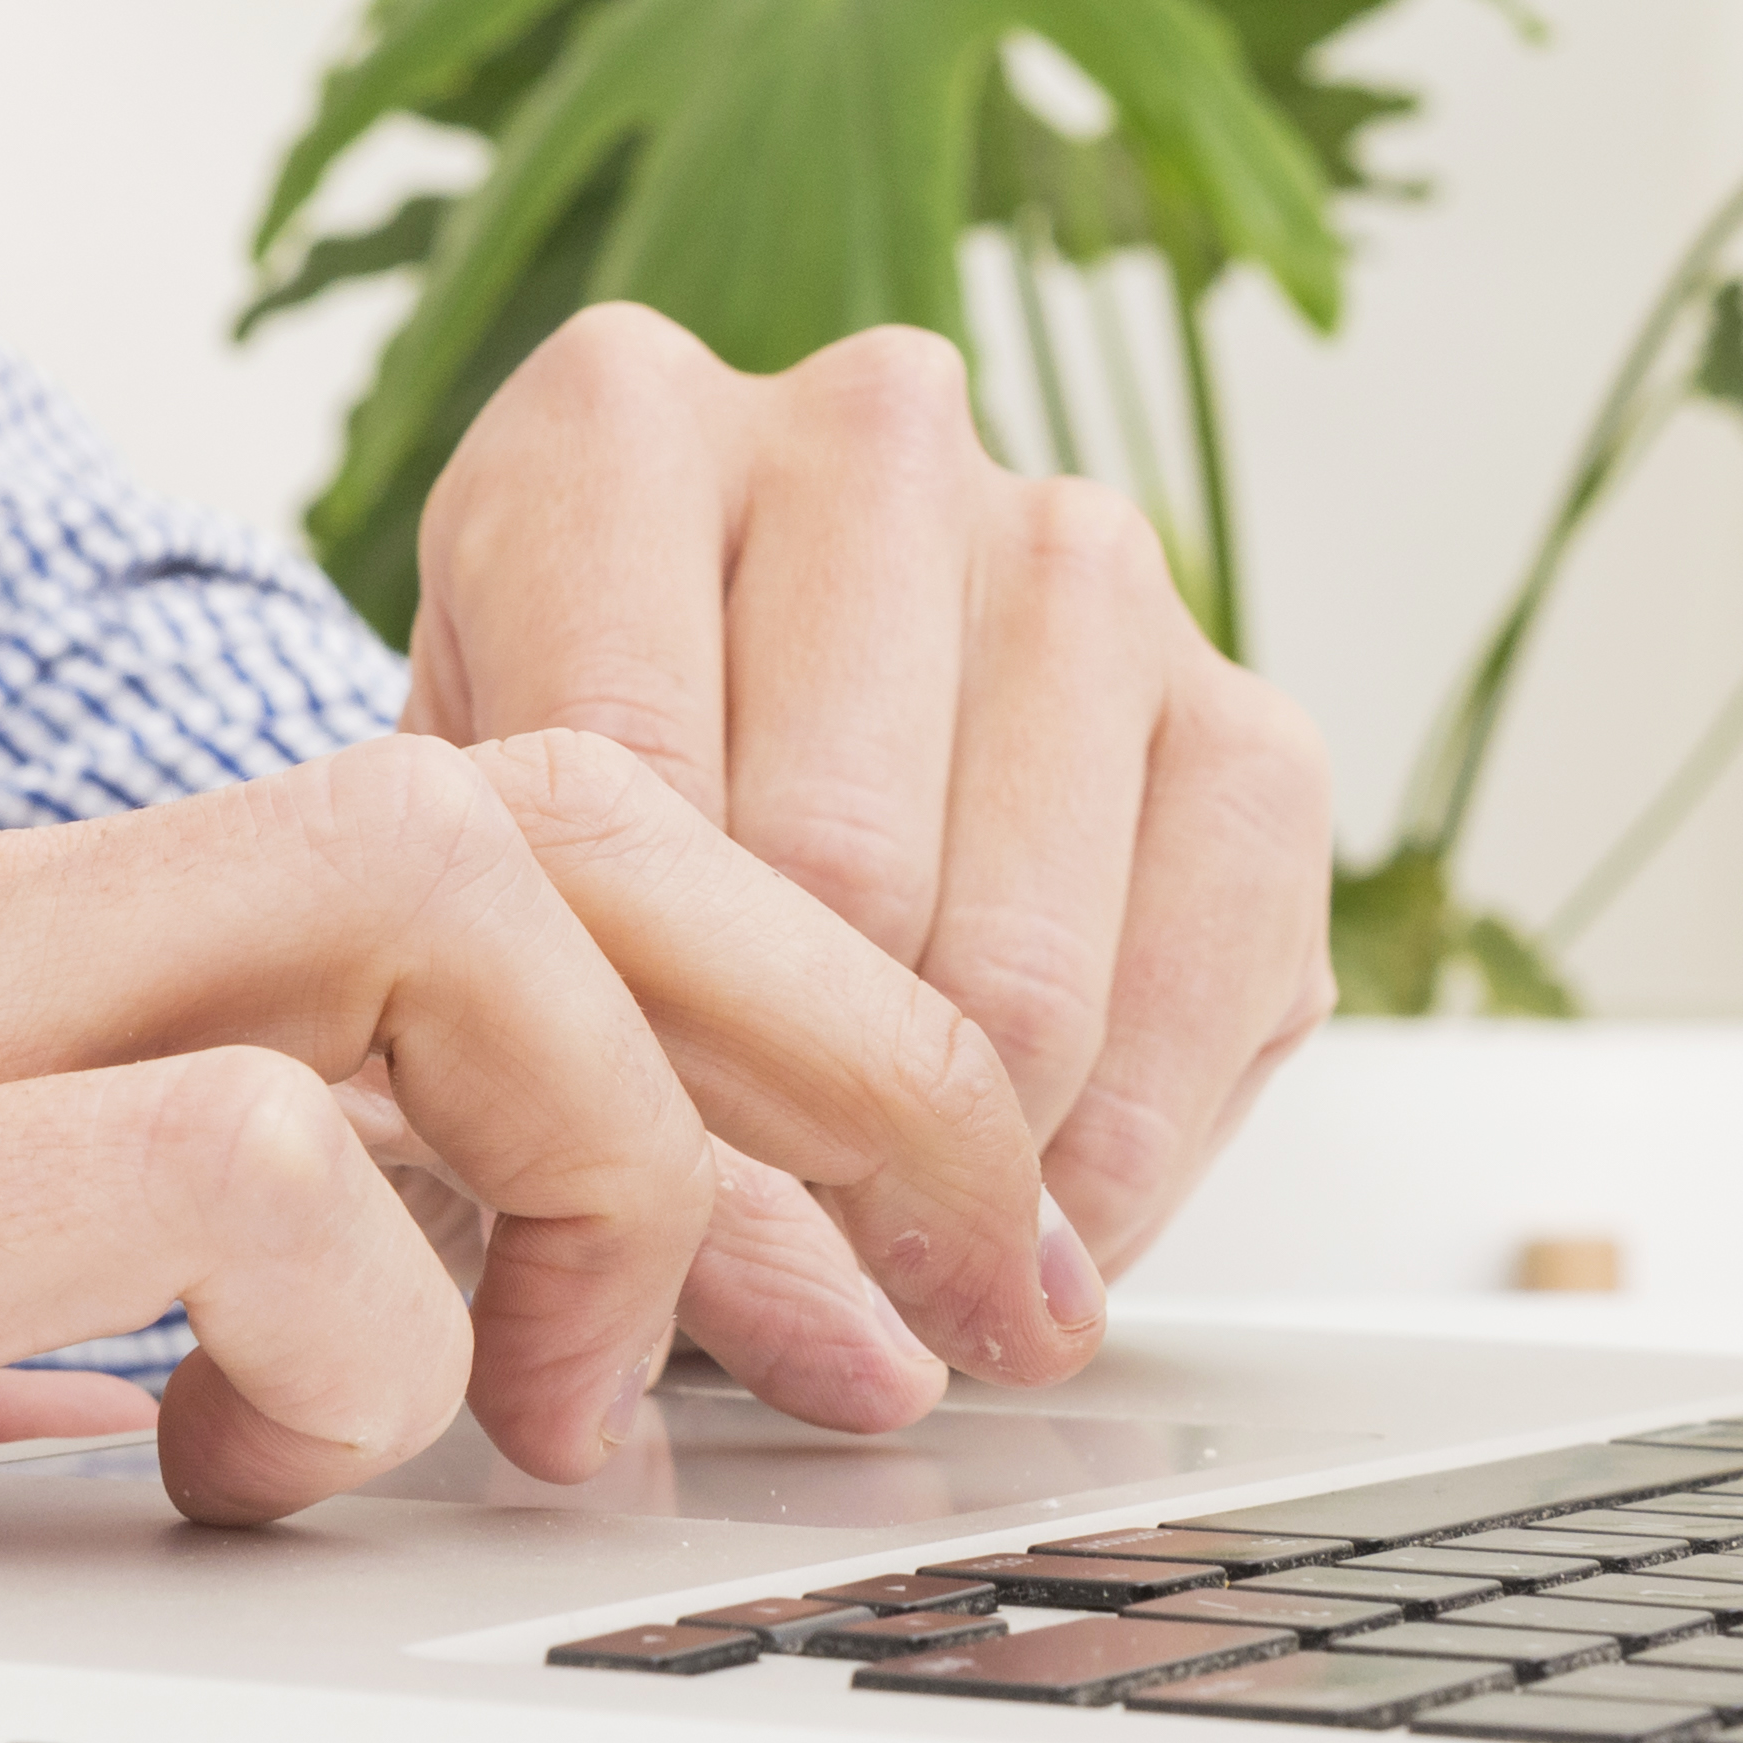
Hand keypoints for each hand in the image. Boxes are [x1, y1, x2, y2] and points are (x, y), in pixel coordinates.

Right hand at [0, 734, 1068, 1742]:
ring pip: (429, 900)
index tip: (875, 1225)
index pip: (438, 818)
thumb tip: (212, 1371)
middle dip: (824, 1013)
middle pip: (526, 793)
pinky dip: (365, 1309)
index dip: (739, 992)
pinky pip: (204, 1169)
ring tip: (646, 1396)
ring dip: (637, 1144)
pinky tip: (311, 1466)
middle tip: (958, 1267)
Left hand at [407, 310, 1335, 1323]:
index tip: (616, 1213)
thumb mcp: (499, 889)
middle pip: (834, 873)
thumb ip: (578, 1045)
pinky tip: (1036, 1207)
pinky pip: (1213, 981)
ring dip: (962, 1169)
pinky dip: (1124, 1157)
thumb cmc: (587, 819)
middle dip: (793, 1136)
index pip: (624, 783)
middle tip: (763, 1276)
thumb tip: (789, 1310)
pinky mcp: (1242, 704)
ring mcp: (1078, 553)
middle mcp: (867, 437)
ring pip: (1022, 958)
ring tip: (892, 1258)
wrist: (749, 762)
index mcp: (616, 432)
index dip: (617, 1052)